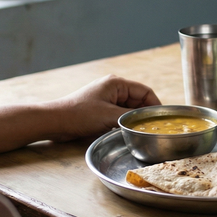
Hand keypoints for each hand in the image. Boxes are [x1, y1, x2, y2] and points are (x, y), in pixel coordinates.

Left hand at [0, 75, 159, 156]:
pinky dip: (123, 123)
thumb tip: (146, 121)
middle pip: (138, 101)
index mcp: (116, 83)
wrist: (54, 121)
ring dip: (132, 120)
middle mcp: (113, 88)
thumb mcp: (109, 116)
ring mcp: (106, 99)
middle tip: (151, 129)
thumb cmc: (79, 115)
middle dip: (144, 115)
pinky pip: (118, 115)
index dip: (155, 106)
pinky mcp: (100, 110)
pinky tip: (124, 132)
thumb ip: (131, 117)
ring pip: (128, 109)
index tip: (161, 120)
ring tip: (138, 132)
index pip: (145, 92)